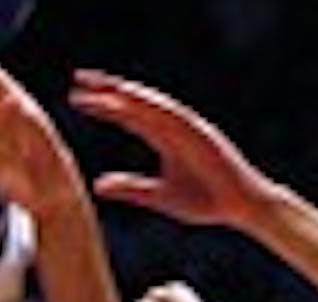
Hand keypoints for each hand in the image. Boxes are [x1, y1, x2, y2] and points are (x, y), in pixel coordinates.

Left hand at [69, 70, 278, 228]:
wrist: (241, 208)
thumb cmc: (205, 201)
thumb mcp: (159, 197)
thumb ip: (131, 189)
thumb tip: (97, 186)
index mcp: (164, 139)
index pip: (128, 116)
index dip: (104, 105)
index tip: (76, 98)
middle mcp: (174, 128)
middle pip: (137, 103)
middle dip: (111, 89)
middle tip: (80, 78)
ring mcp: (190, 129)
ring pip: (156, 106)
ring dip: (132, 94)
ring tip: (106, 86)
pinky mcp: (204, 135)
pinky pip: (179, 118)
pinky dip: (160, 109)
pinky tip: (140, 101)